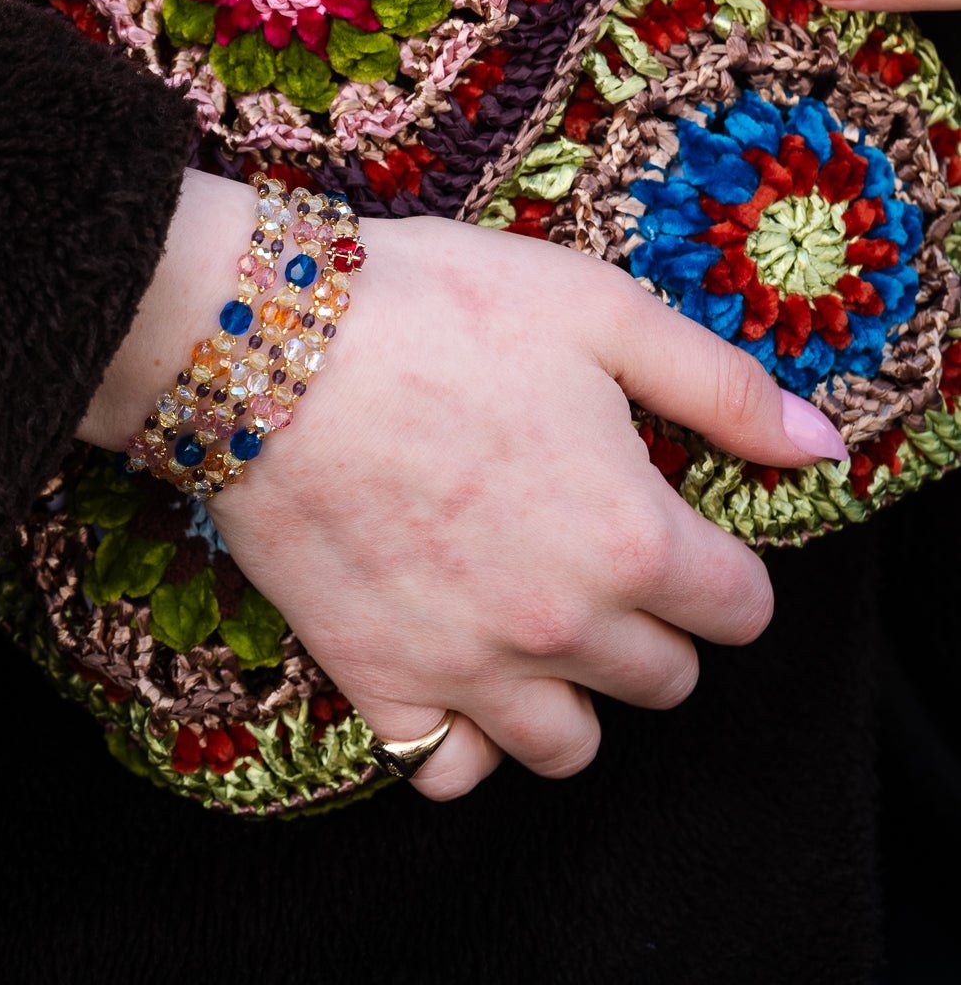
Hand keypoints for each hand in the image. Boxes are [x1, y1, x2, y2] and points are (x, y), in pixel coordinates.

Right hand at [93, 175, 847, 799]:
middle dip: (651, 624)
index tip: (670, 520)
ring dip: (571, 694)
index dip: (719, 564)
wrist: (266, 344)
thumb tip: (815, 447)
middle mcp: (564, 628)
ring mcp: (470, 668)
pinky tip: (456, 673)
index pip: (743, 612)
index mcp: (635, 539)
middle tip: (594, 549)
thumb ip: (721, 389)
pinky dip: (464, 743)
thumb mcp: (600, 311)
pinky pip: (450, 773)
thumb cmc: (437, 309)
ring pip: (570, 748)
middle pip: (664, 683)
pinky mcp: (379, 682)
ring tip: (532, 618)